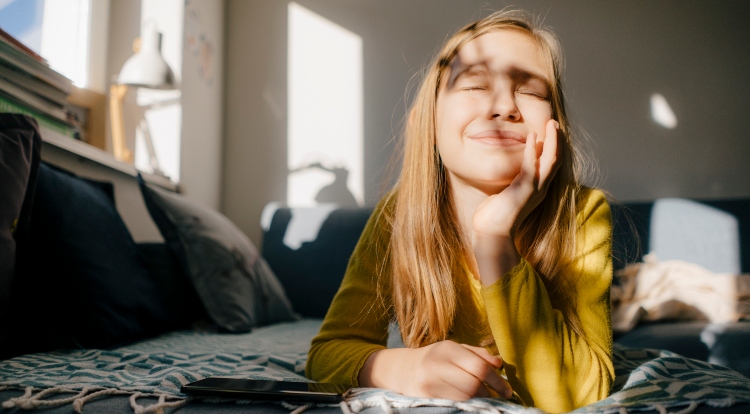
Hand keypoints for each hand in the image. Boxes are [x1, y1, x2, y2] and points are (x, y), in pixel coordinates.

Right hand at [360, 341, 511, 400]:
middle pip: (472, 385)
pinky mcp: (424, 399)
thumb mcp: (453, 349)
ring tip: (487, 400)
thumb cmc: (434, 359)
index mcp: (446, 349)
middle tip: (501, 397)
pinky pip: (453, 405)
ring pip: (464, 398)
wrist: (401, 371)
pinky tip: (472, 404)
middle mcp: (436, 365)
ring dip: (480, 402)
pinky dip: (466, 406)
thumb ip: (477, 354)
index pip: (478, 366)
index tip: (507, 389)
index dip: (497, 380)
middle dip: (491, 393)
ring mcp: (428, 384)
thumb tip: (499, 364)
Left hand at [472, 119, 559, 238]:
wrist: (492, 233)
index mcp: (537, 190)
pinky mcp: (524, 190)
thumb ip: (511, 184)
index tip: (549, 133)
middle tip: (555, 123)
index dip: (552, 148)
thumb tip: (508, 176)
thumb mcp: (506, 195)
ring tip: (551, 124)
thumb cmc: (494, 217)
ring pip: (550, 161)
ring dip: (552, 141)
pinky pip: (532, 166)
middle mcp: (540, 189)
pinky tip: (533, 136)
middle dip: (556, 141)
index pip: (550, 166)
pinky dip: (533, 150)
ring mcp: (534, 190)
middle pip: (555, 160)